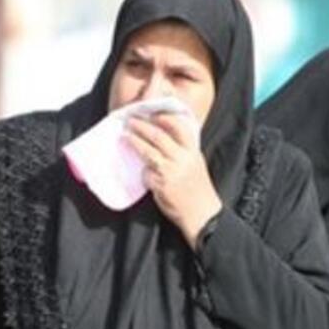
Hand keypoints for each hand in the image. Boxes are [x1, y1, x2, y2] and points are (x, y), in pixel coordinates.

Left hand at [125, 112, 222, 248]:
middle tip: (131, 121)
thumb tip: (165, 137)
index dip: (165, 119)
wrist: (202, 214)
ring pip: (149, 152)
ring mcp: (171, 171)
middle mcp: (183, 159)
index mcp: (193, 152)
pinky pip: (147, 173)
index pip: (179, 128)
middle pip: (159, 137)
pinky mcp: (161, 185)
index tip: (153, 114)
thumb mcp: (196, 164)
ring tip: (126, 136)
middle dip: (143, 127)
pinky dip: (143, 172)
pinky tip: (140, 170)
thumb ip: (184, 151)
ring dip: (135, 142)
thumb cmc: (198, 189)